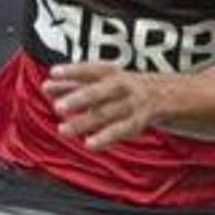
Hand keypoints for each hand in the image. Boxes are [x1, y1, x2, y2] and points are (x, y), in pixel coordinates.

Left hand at [42, 63, 167, 150]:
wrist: (168, 94)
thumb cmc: (124, 88)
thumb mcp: (103, 82)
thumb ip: (75, 84)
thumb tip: (47, 86)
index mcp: (112, 73)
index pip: (91, 70)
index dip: (73, 71)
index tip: (53, 73)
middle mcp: (123, 86)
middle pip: (100, 92)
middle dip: (79, 98)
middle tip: (58, 107)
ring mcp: (133, 104)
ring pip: (107, 113)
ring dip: (84, 122)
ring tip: (63, 130)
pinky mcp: (139, 122)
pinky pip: (121, 130)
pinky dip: (104, 138)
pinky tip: (89, 144)